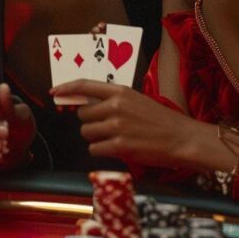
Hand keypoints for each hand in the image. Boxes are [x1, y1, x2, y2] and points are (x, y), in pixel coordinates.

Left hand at [49, 80, 228, 170]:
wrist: (184, 139)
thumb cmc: (163, 121)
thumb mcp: (138, 101)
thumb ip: (114, 100)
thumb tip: (88, 105)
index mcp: (121, 92)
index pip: (85, 85)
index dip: (66, 88)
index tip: (54, 91)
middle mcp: (116, 106)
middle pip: (82, 114)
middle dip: (90, 123)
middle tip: (107, 128)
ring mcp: (116, 126)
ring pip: (86, 132)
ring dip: (95, 138)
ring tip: (114, 139)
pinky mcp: (119, 146)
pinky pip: (94, 149)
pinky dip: (101, 152)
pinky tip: (116, 149)